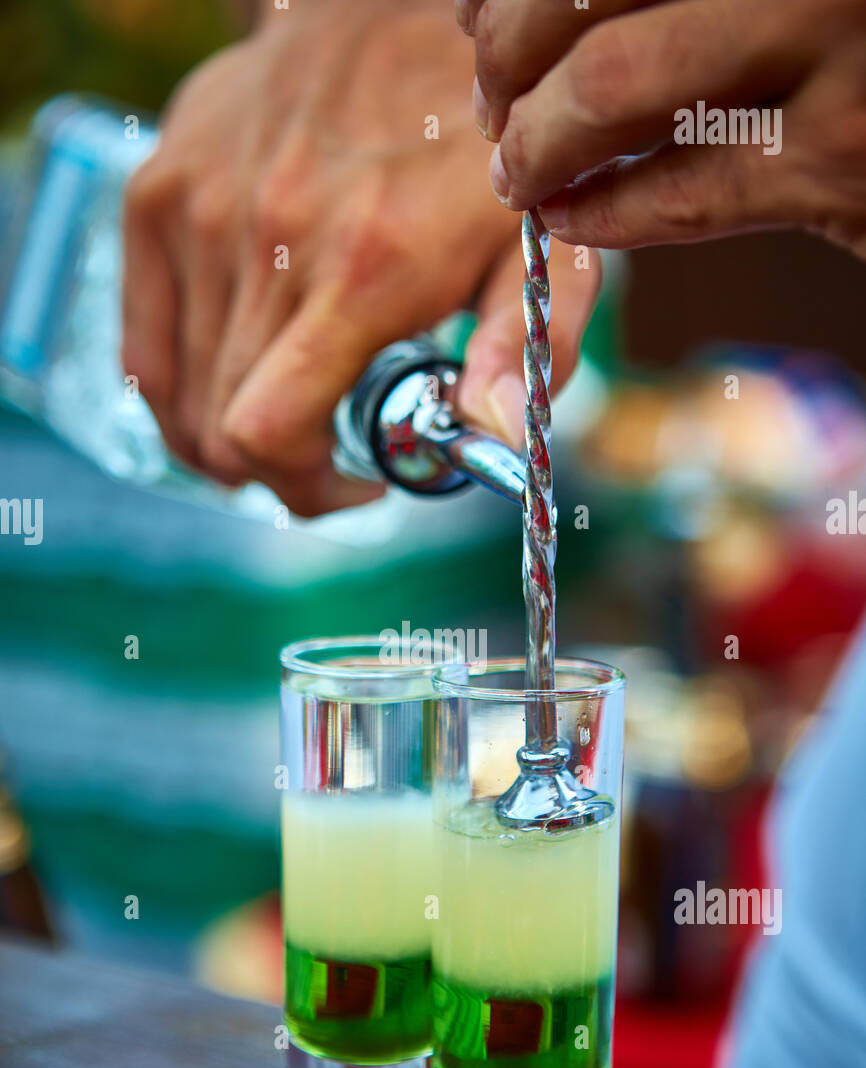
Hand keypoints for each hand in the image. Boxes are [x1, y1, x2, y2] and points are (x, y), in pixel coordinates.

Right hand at [122, 0, 599, 515]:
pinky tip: (235, 369)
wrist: (400, 13)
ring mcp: (199, 209)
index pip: (267, 433)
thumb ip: (523, 353)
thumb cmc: (480, 147)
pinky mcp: (160, 186)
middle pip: (219, 429)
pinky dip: (179, 380)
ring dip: (229, 427)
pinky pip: (143, 338)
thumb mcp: (537, 250)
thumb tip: (491, 445)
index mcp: (362, 270)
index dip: (303, 489)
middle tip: (334, 443)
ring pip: (177, 393)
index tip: (357, 481)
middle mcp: (265, 239)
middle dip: (280, 466)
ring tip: (292, 401)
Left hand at [460, 0, 865, 261]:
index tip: (472, 17)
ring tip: (518, 170)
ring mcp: (841, 38)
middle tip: (491, 101)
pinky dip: (602, 214)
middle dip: (508, 53)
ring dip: (540, 139)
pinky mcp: (848, 158)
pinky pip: (681, 191)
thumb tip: (522, 12)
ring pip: (617, 81)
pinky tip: (568, 218)